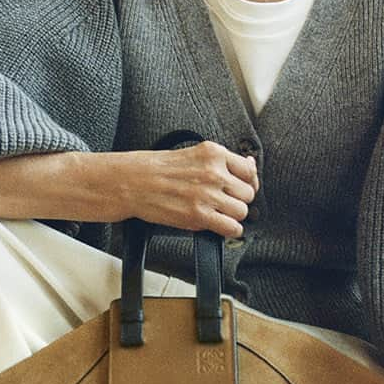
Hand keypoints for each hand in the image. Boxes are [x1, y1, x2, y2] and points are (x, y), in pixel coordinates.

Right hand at [114, 141, 258, 237]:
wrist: (133, 182)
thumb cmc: (158, 168)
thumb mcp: (194, 153)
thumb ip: (222, 161)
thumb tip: (249, 165)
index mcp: (214, 153)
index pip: (249, 170)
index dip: (248, 182)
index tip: (243, 187)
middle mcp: (214, 172)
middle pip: (248, 193)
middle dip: (238, 199)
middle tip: (225, 201)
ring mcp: (207, 195)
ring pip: (242, 211)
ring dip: (233, 215)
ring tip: (219, 213)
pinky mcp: (199, 215)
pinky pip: (232, 228)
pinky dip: (230, 230)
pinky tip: (220, 226)